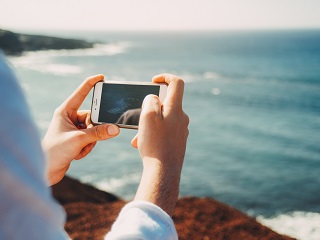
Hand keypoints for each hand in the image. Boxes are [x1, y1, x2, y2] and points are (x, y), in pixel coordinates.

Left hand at [42, 74, 119, 185]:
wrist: (46, 171)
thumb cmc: (55, 151)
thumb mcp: (79, 140)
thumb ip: (98, 133)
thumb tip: (115, 129)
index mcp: (65, 111)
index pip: (81, 93)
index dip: (91, 84)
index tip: (102, 77)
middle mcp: (69, 118)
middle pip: (93, 116)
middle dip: (93, 130)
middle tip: (88, 138)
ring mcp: (73, 129)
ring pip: (93, 130)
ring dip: (90, 141)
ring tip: (78, 149)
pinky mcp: (76, 139)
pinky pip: (91, 139)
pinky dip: (87, 147)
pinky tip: (77, 154)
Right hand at [131, 73, 188, 215]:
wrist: (164, 172)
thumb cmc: (155, 144)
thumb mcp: (148, 116)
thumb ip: (151, 101)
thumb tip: (154, 98)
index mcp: (176, 109)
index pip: (177, 83)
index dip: (165, 77)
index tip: (153, 81)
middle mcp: (182, 118)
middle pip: (166, 103)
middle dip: (150, 108)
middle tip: (139, 117)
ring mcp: (181, 130)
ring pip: (162, 119)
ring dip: (148, 124)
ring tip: (138, 137)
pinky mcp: (177, 141)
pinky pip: (164, 131)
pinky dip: (153, 134)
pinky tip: (142, 145)